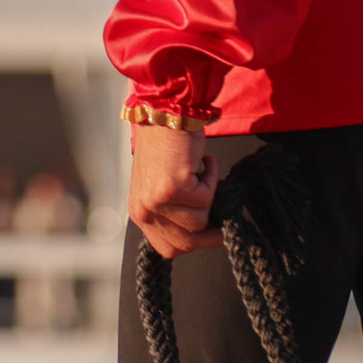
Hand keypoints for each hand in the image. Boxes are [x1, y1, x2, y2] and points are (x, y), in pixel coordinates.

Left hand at [128, 121, 221, 258]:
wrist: (165, 114)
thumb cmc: (166, 147)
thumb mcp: (160, 188)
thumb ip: (170, 214)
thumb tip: (198, 235)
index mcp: (140, 213)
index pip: (168, 249)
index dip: (192, 243)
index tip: (210, 232)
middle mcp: (145, 210)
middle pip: (186, 243)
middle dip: (210, 233)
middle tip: (222, 217)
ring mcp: (158, 201)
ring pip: (201, 221)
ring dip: (209, 196)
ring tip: (200, 173)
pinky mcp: (175, 188)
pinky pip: (208, 198)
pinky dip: (212, 178)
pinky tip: (203, 161)